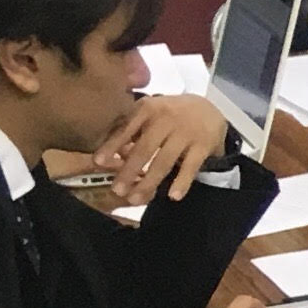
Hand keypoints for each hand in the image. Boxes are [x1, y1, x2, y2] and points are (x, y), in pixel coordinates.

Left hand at [97, 90, 242, 203]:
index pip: (126, 129)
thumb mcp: (150, 112)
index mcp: (148, 108)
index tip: (98, 162)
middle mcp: (166, 118)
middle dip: (129, 171)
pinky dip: (182, 182)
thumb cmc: (169, 114)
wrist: (209, 108)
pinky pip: (191, 167)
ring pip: (164, 161)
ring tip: (136, 199)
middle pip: (144, 149)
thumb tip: (112, 156)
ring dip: (149, 182)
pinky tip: (173, 196)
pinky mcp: (204, 145)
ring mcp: (186, 132)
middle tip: (117, 190)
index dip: (112, 146)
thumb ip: (131, 129)